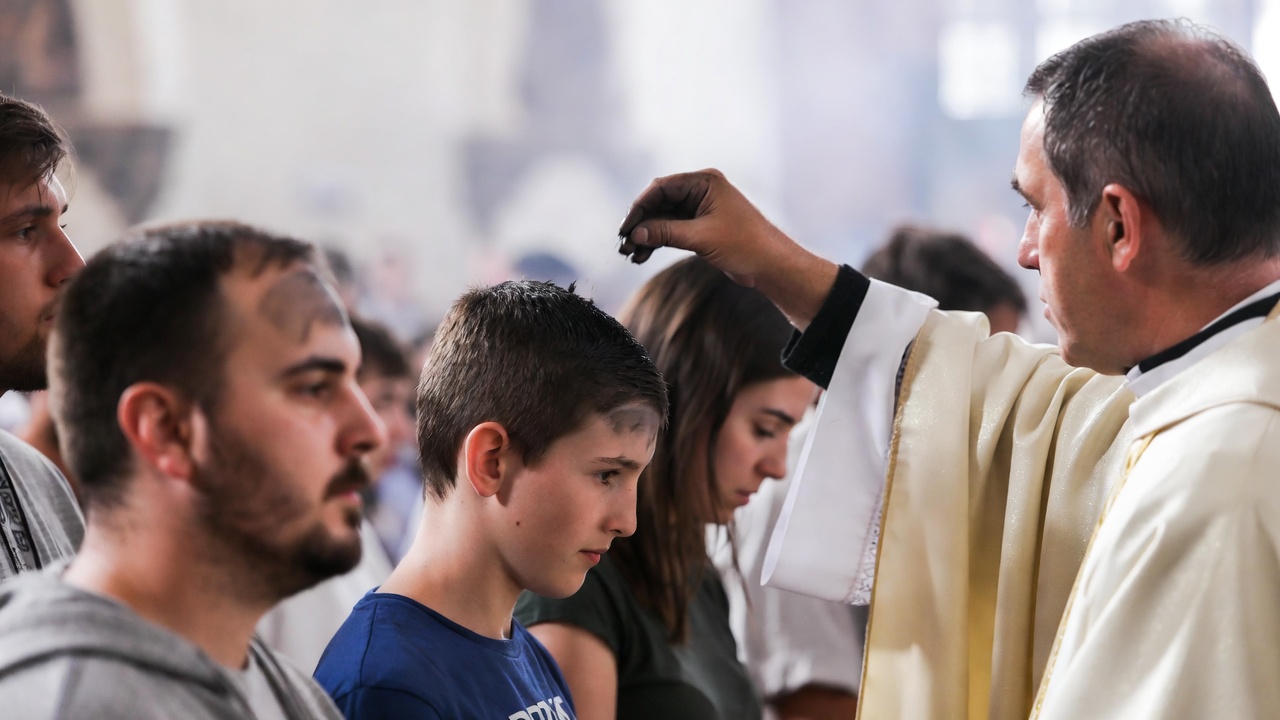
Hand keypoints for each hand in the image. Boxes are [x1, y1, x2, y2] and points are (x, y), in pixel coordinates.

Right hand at [617, 169, 786, 287]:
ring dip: (647, 235)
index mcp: (705, 182)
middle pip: (659, 203)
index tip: (626, 227)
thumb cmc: (745, 245)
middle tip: (624, 244)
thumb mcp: (701, 237)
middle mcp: (701, 191)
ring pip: (663, 219)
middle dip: (641, 224)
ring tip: (631, 254)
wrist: (770, 265)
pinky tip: (643, 256)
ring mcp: (700, 209)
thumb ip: (666, 232)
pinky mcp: (700, 227)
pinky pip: (672, 230)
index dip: (640, 207)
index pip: (662, 187)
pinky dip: (658, 241)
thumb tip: (636, 233)